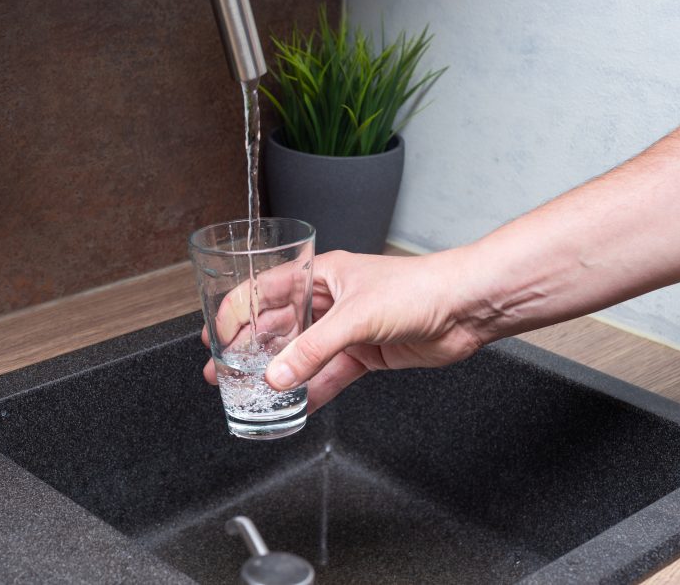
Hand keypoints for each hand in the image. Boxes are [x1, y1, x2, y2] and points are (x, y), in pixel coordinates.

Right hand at [202, 249, 483, 410]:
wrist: (465, 307)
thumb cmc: (418, 287)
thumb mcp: (354, 317)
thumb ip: (312, 350)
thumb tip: (278, 376)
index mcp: (321, 275)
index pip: (265, 291)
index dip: (236, 312)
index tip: (214, 336)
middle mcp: (330, 299)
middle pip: (279, 325)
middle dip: (249, 348)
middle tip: (222, 370)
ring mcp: (347, 328)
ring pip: (302, 353)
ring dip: (279, 373)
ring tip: (251, 392)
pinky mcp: (366, 352)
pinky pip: (331, 374)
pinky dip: (314, 390)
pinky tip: (297, 404)